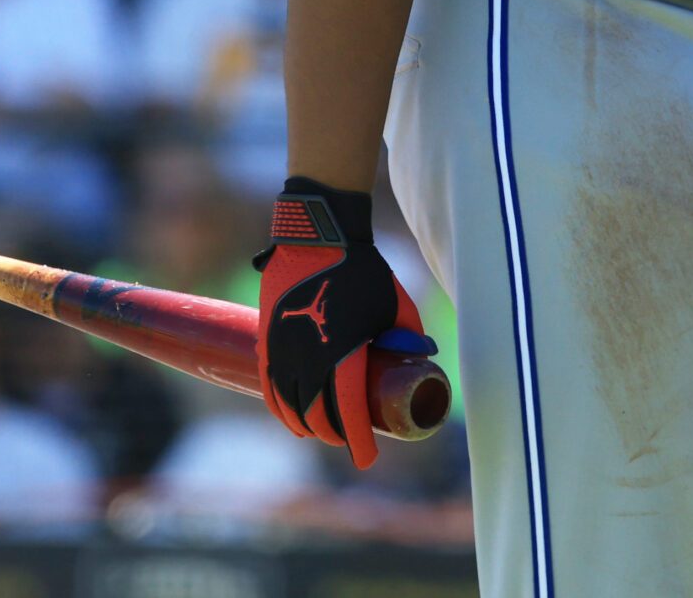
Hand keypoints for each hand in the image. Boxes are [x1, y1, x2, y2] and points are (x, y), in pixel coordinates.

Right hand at [254, 177, 431, 467]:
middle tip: (348, 440)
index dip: (358, 442)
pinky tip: (288, 416)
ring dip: (304, 425)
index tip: (367, 458)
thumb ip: (410, 332)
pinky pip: (270, 384)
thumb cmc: (363, 269)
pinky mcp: (267, 338)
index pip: (349, 414)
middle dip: (333, 435)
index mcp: (344, 353)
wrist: (316, 235)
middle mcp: (309, 358)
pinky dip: (279, 406)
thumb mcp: (396, 303)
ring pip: (289, 405)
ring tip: (318, 433)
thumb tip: (425, 357)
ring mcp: (284, 349)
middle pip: (317, 415)